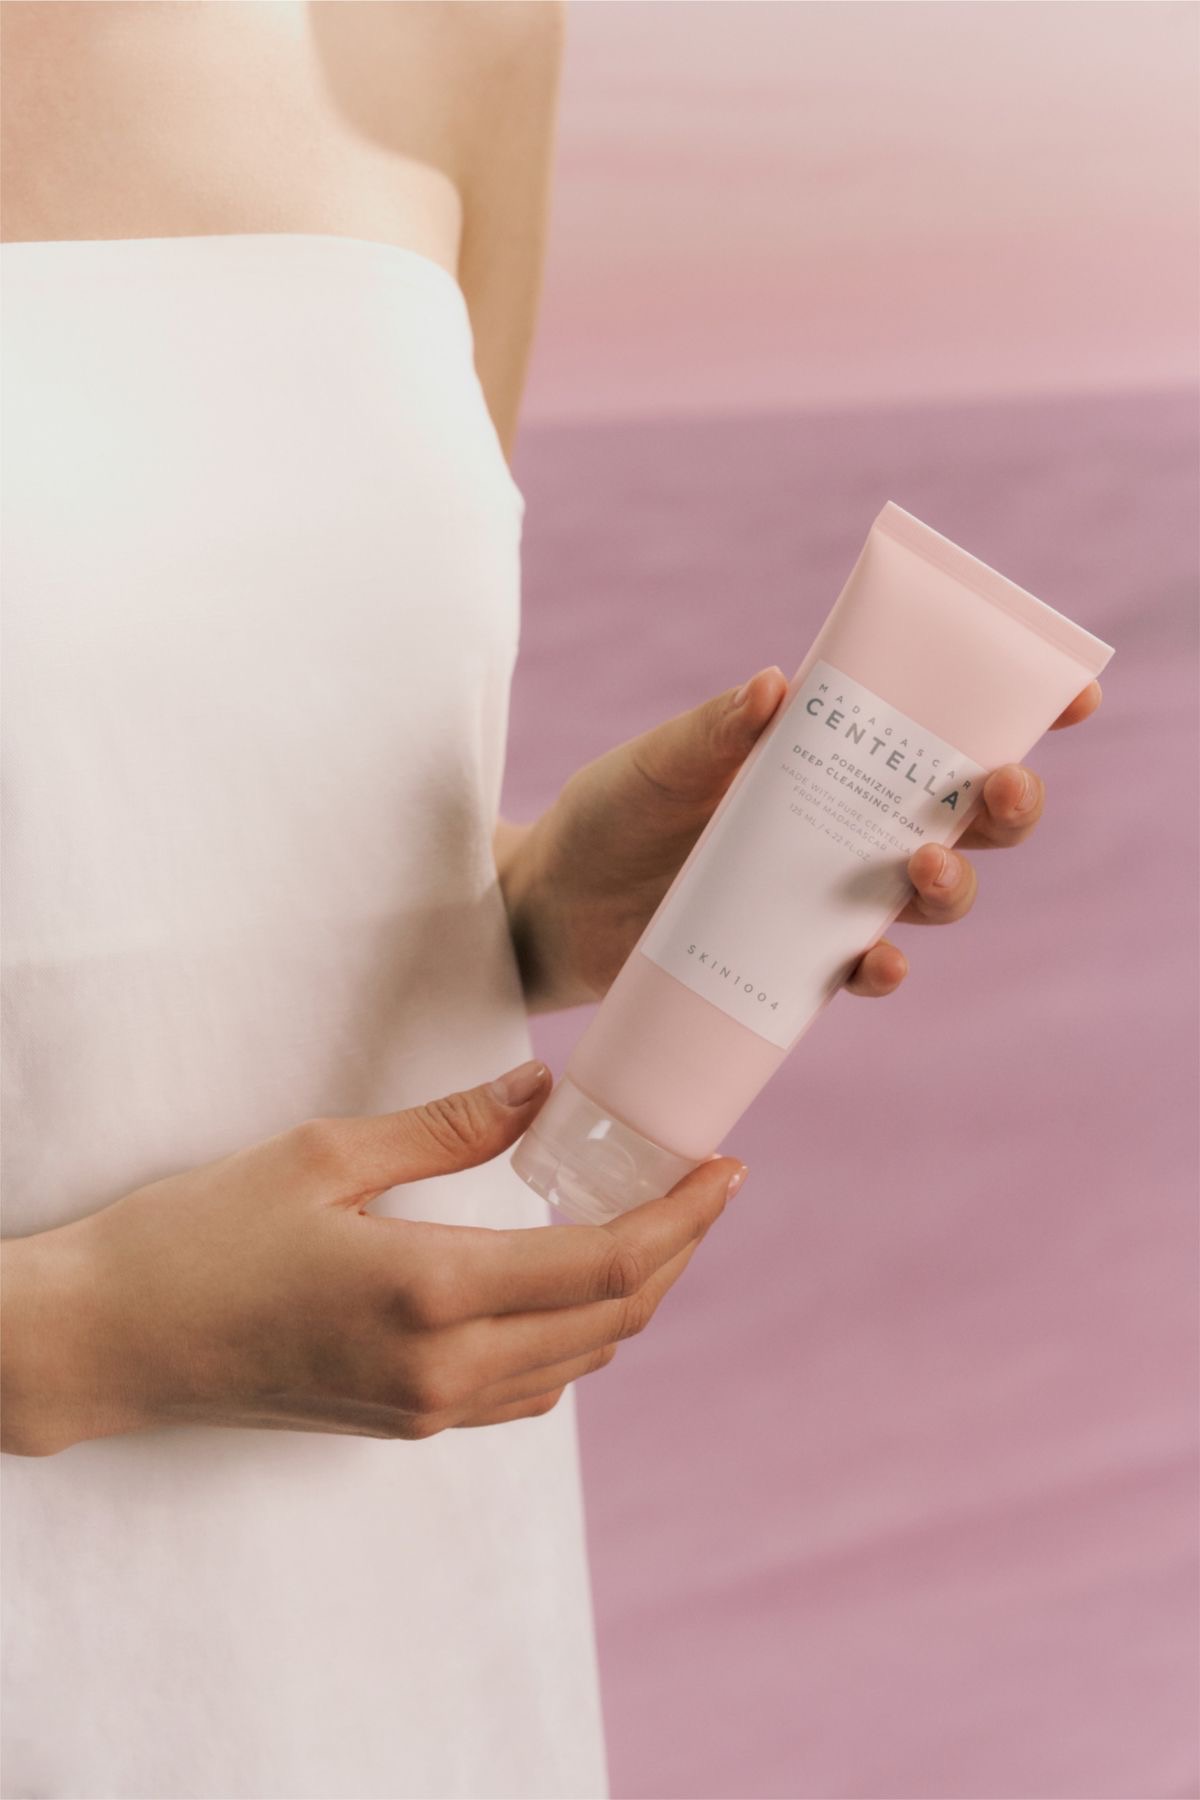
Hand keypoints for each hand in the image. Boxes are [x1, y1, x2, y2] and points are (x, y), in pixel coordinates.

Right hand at [0, 1062, 745, 1455]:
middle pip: (614, 1319)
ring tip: (651, 1220)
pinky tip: (568, 1283)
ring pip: (578, 1361)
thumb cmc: (196, 1237)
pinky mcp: (402, 1423)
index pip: (607, 1266)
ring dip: (631, 1295)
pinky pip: (526, 1389)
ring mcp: (425, 1410)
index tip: (726, 1169)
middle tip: (701, 1183)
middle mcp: (443, 1371)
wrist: (110, 1341)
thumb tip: (539, 1089)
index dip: (684, 1218)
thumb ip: (448, 1128)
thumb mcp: (324, 1156)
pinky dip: (575, 1336)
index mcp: (430, 1294)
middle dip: (677, 1249)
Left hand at [501, 667, 1102, 1008]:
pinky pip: (866, 968)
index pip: (933, 732)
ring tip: (918, 865)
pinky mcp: (797, 963)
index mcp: (826, 758)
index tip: (1069, 700)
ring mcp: (826, 898)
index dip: (1011, 717)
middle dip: (1005, 805)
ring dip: (951, 885)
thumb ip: (713, 731)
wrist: (552, 907)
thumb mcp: (658, 764)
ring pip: (932, 897)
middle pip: (964, 821)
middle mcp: (842, 827)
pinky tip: (875, 958)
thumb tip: (773, 687)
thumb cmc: (610, 814)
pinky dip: (884, 966)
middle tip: (997, 788)